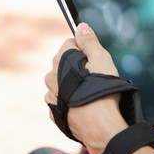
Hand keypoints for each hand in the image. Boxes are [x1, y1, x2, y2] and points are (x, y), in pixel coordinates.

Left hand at [44, 23, 127, 153]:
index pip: (70, 43)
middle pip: (65, 63)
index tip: (96, 59)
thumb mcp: (101, 59)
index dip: (85, 49)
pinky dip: (70, 100)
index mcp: (61, 59)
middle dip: (78, 66)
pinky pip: (61, 99)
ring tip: (90, 93)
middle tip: (96, 77)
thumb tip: (80, 27)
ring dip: (73, 84)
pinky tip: (83, 105)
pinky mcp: (54, 111)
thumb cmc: (103, 91)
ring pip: (62, 82)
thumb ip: (89, 42)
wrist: (99, 126)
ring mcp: (51, 95)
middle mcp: (51, 76)